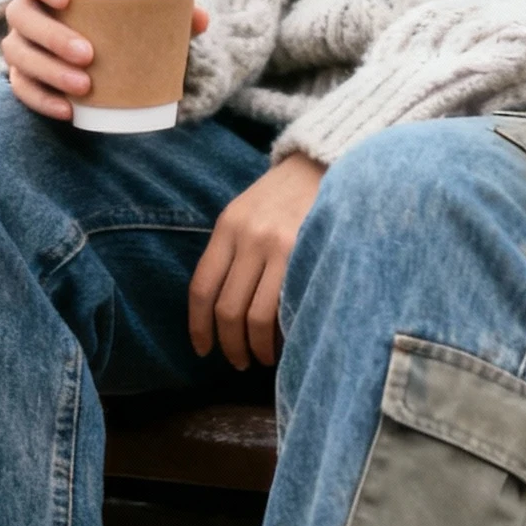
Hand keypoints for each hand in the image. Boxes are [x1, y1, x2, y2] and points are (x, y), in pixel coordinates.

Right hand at [3, 0, 209, 121]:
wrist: (96, 48)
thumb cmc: (116, 17)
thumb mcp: (140, 10)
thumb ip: (166, 10)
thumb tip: (201, 20)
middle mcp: (26, 9)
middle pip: (22, 15)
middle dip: (52, 35)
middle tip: (89, 53)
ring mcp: (20, 42)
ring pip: (18, 53)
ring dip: (48, 70)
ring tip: (83, 85)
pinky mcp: (23, 74)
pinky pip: (20, 87)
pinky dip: (42, 100)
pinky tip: (67, 110)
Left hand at [188, 155, 325, 369]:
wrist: (326, 163)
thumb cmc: (285, 196)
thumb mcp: (247, 213)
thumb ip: (232, 252)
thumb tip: (220, 312)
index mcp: (228, 226)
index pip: (202, 288)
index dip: (199, 327)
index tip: (203, 350)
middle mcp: (249, 237)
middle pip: (227, 308)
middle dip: (230, 345)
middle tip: (238, 361)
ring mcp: (280, 246)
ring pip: (256, 316)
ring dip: (256, 346)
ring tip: (263, 357)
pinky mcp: (308, 254)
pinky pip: (287, 306)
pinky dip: (282, 333)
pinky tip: (285, 342)